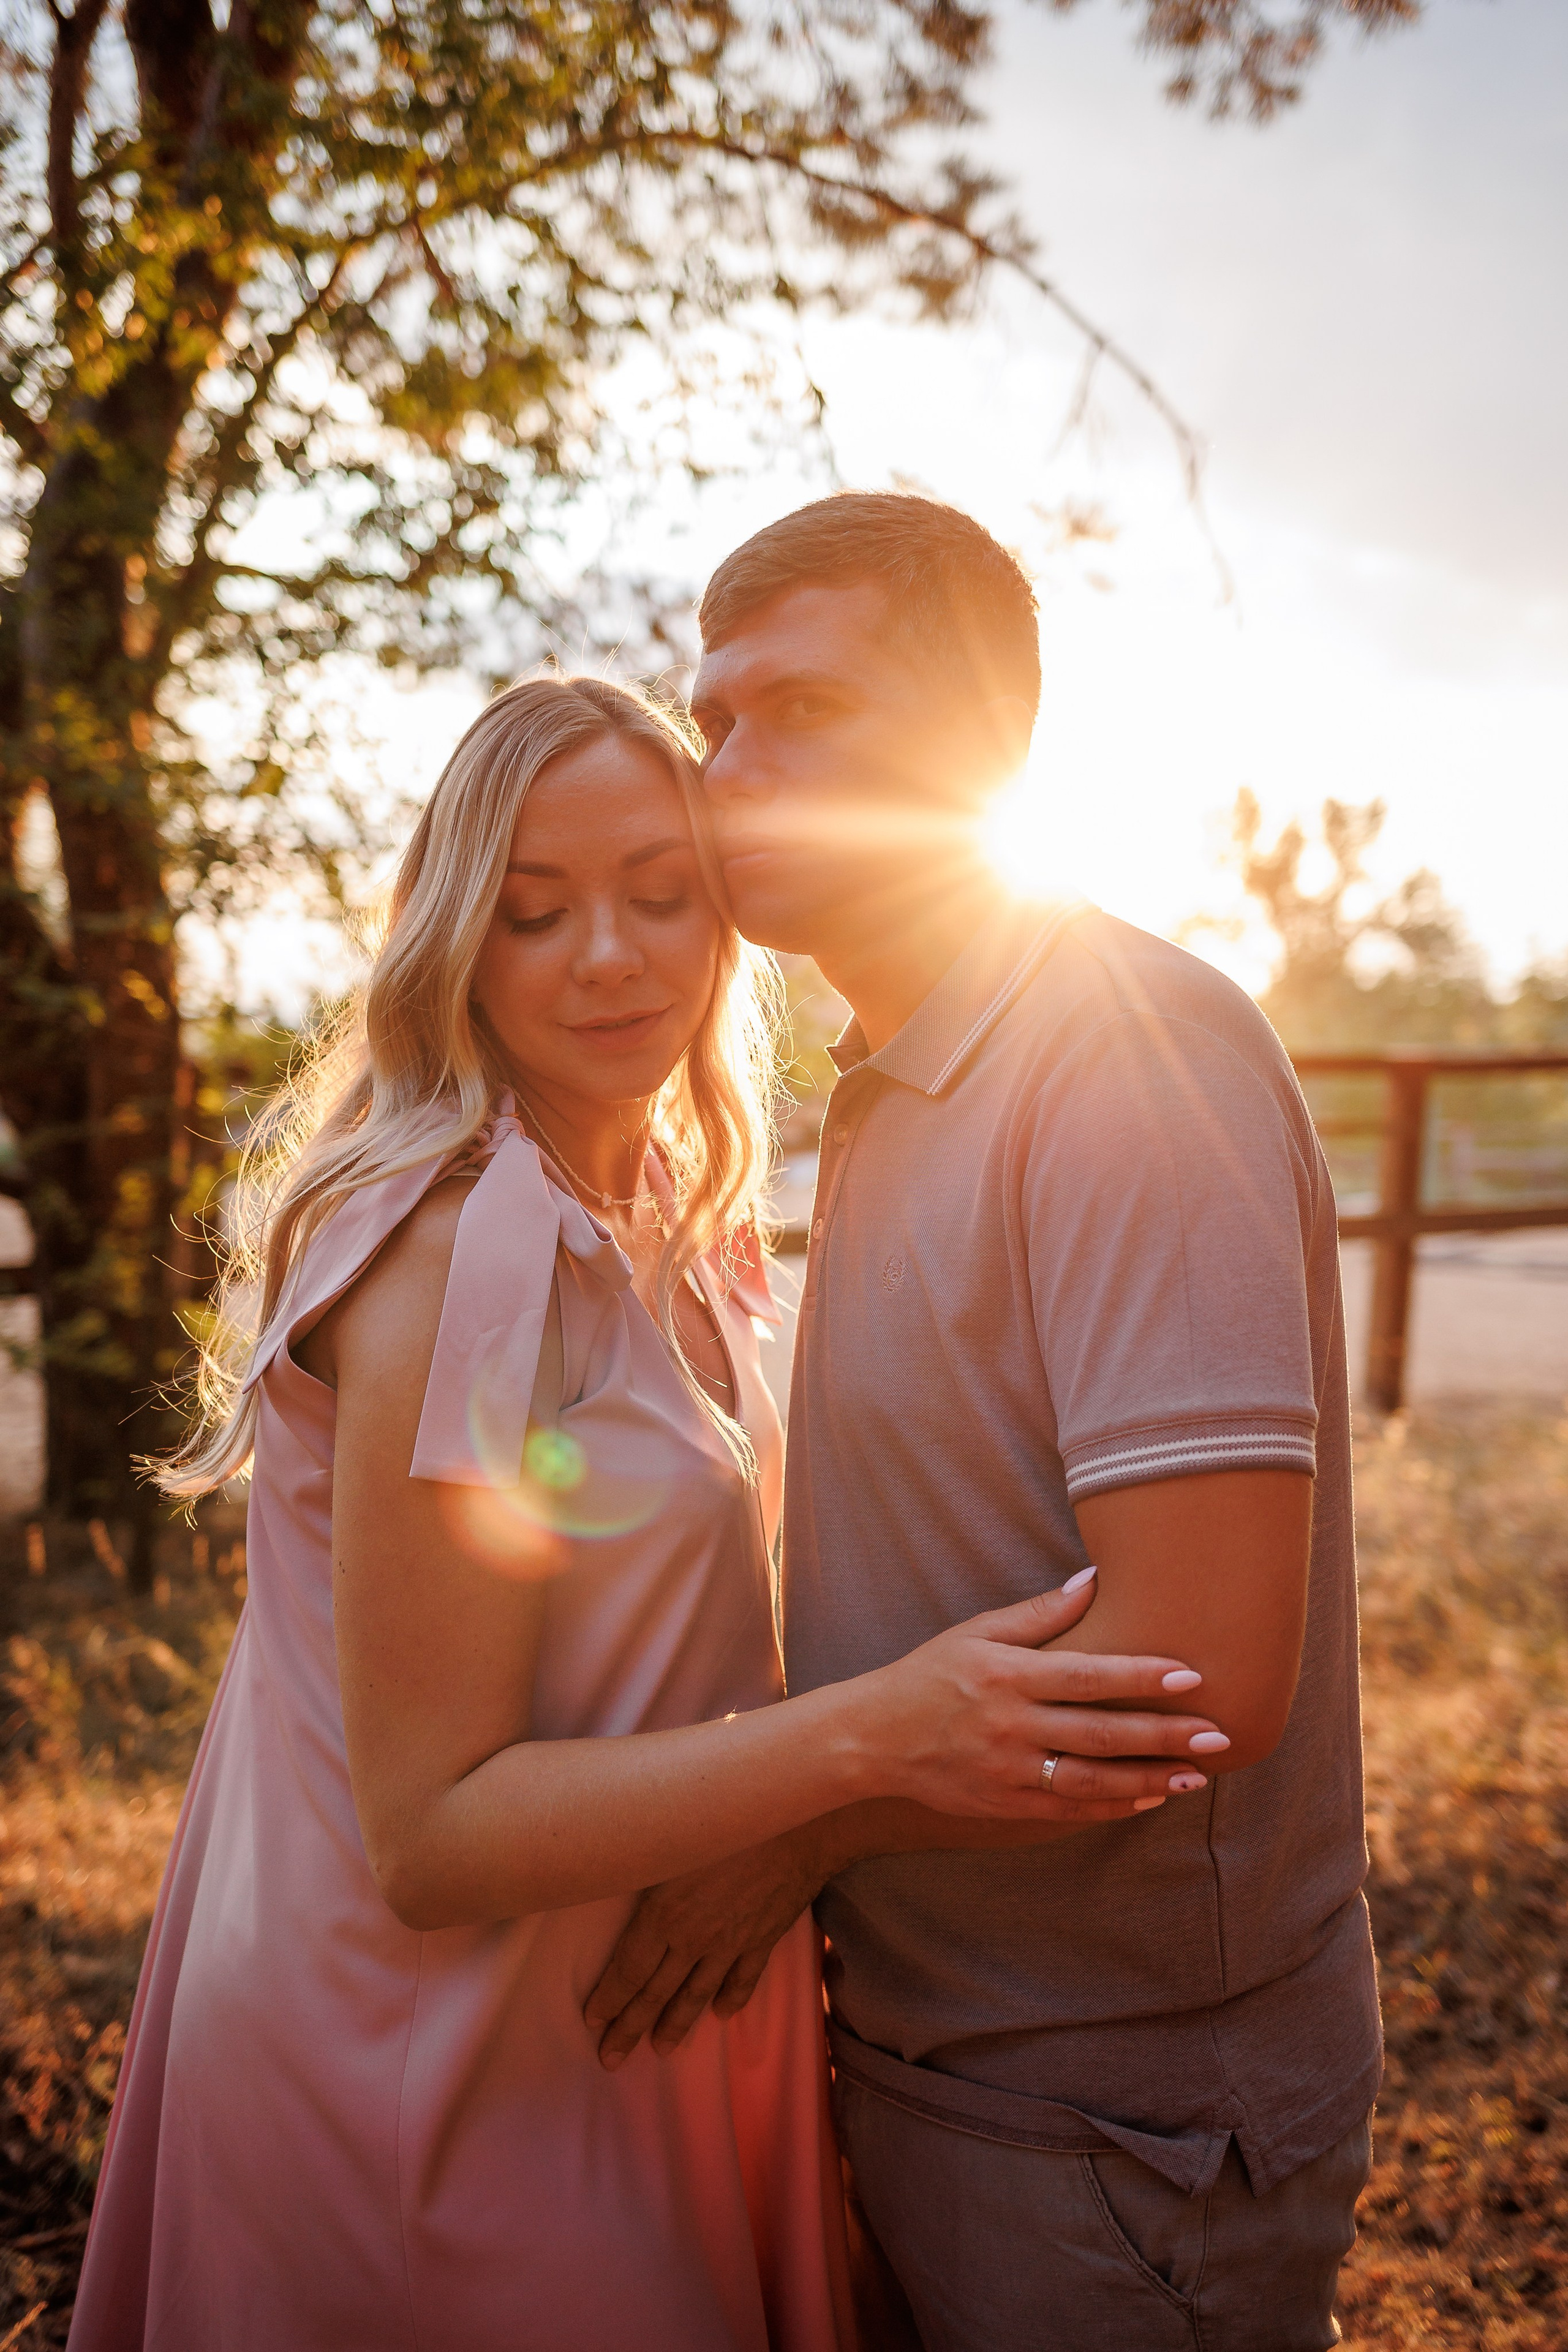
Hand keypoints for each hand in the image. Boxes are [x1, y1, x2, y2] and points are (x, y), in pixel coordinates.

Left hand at [584, 1825, 829, 2070]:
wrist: (795, 1823)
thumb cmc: (723, 1819)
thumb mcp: (669, 1837)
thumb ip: (640, 1864)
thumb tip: (608, 1867)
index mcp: (664, 1914)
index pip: (628, 1969)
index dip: (609, 1997)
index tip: (593, 2020)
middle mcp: (693, 1938)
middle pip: (654, 1992)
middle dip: (629, 2027)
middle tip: (611, 2058)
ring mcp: (730, 1943)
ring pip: (696, 1993)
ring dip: (675, 2023)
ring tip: (660, 2049)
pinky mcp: (762, 1938)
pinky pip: (743, 1977)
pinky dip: (732, 1998)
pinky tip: (722, 2014)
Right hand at [859, 1570, 1226, 1818]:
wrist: (874, 1738)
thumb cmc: (931, 1673)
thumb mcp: (976, 1631)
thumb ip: (1039, 1614)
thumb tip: (1095, 1580)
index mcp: (1006, 1676)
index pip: (1087, 1677)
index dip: (1140, 1676)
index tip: (1190, 1675)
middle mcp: (1010, 1726)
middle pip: (1100, 1734)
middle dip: (1163, 1736)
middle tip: (1218, 1735)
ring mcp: (1007, 1771)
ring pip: (1092, 1780)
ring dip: (1149, 1779)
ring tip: (1197, 1775)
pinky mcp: (1005, 1804)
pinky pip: (1069, 1809)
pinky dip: (1113, 1805)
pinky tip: (1150, 1796)